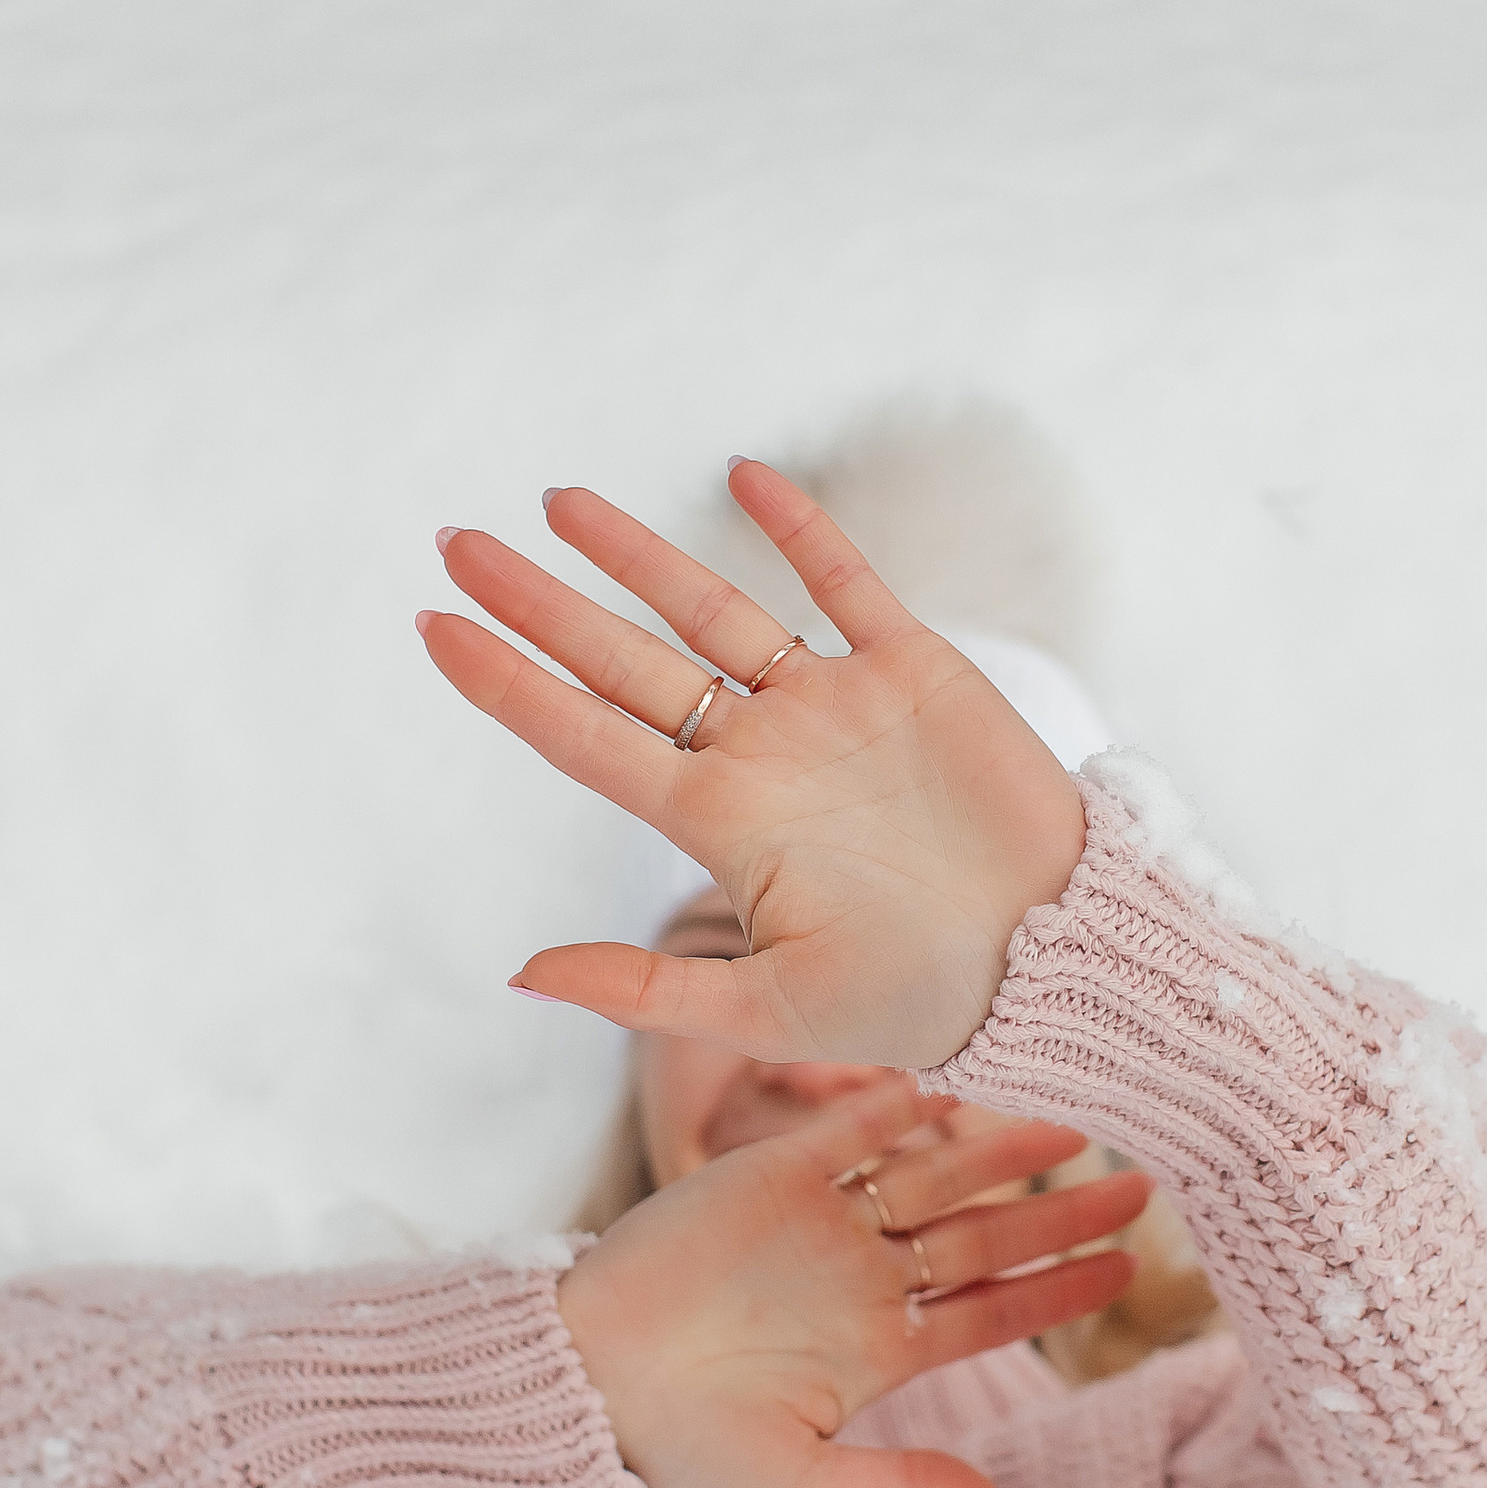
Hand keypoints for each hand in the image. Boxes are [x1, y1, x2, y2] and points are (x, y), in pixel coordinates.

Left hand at [419, 459, 1089, 1067]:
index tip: (428, 627)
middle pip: (623, 660)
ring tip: (555, 501)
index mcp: (719, 825)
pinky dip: (796, 527)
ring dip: (635, 555)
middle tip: (454, 542)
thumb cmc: (921, 999)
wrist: (1057, 958)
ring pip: (712, 610)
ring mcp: (831, 706)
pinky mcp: (913, 670)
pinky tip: (741, 473)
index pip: (583, 737)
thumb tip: (517, 972)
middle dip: (537, 603)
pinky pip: (843, 580)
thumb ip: (646, 994)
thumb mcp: (773, 1014)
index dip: (505, 684)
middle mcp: (759, 754)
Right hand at [554, 1081, 1150, 1487]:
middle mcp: (861, 1280)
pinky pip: (844, 1132)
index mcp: (878, 1351)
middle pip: (983, 1237)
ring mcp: (818, 1224)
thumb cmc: (680, 1447)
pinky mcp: (764, 1177)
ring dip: (996, 1149)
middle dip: (1059, 1213)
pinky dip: (894, 1105)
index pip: (992, 1311)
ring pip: (930, 1178)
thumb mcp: (797, 1484)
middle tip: (1138, 1184)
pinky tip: (956, 1085)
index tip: (1127, 1268)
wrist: (580, 1384)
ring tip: (1068, 1122)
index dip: (1060, 1290)